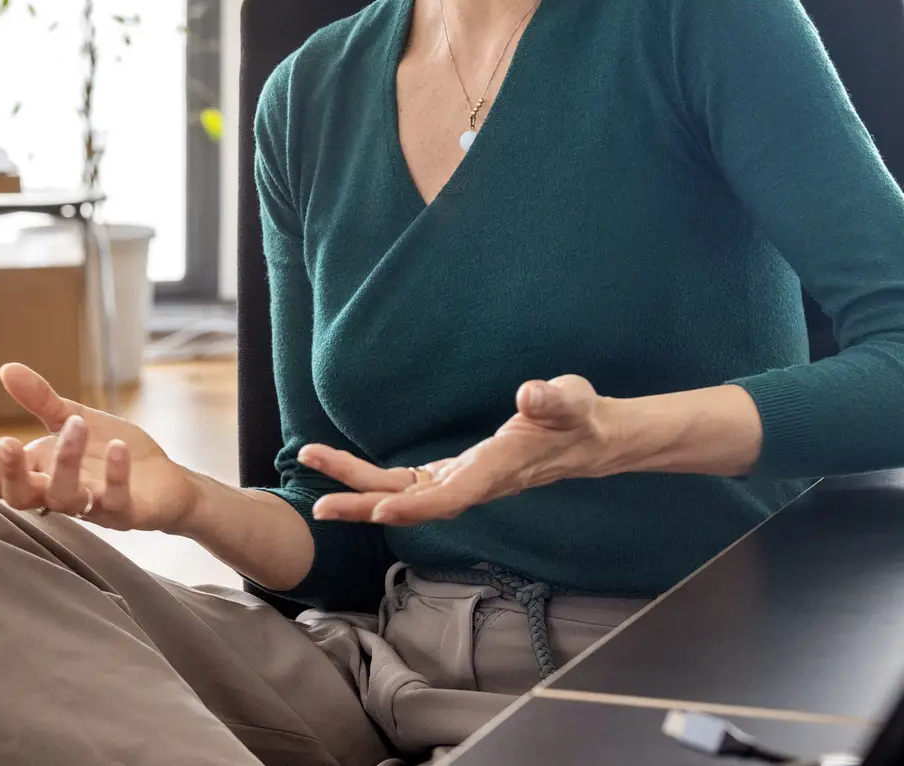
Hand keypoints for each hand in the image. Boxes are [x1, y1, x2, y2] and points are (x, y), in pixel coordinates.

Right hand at [0, 363, 199, 533]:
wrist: (164, 478)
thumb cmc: (109, 452)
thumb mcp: (74, 419)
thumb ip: (41, 400)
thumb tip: (6, 368)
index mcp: (44, 474)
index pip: (4, 484)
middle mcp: (62, 494)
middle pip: (25, 498)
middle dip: (13, 473)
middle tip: (8, 442)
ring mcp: (93, 506)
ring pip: (67, 498)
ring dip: (67, 462)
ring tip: (75, 425)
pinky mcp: (127, 511)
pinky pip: (115, 499)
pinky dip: (115, 474)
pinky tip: (116, 447)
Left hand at [305, 375, 617, 525]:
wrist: (590, 440)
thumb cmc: (580, 417)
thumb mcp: (572, 400)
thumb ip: (552, 400)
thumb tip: (530, 393)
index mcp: (498, 469)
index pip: (453, 497)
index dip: (415, 507)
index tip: (380, 510)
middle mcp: (476, 484)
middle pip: (414, 504)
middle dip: (366, 505)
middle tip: (319, 507)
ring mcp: (465, 482)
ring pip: (404, 493)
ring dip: (360, 488)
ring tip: (313, 467)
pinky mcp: (459, 473)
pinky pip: (411, 483)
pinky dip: (378, 481)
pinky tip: (347, 473)